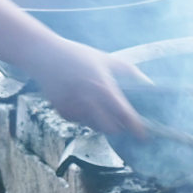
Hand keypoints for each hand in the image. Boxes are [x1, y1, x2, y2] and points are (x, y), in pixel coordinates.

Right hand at [25, 38, 148, 137]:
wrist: (43, 55)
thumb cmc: (78, 55)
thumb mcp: (106, 59)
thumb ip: (129, 72)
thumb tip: (149, 84)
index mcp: (103, 87)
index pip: (125, 115)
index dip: (136, 128)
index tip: (144, 136)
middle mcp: (89, 101)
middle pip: (111, 129)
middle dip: (119, 128)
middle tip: (122, 122)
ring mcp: (74, 109)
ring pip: (96, 127)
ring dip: (102, 122)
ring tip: (99, 105)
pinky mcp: (63, 112)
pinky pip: (81, 121)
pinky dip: (86, 116)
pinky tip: (81, 100)